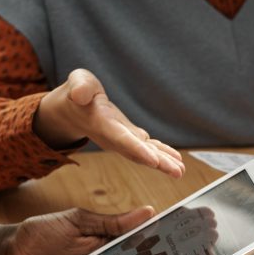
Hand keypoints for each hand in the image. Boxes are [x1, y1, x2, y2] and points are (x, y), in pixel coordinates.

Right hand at [34, 68, 184, 178]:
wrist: (73, 109)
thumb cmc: (77, 92)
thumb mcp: (77, 82)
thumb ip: (79, 87)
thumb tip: (78, 95)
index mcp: (102, 123)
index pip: (121, 138)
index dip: (137, 149)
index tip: (153, 160)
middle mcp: (114, 137)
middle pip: (137, 152)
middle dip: (157, 163)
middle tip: (177, 172)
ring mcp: (123, 139)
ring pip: (144, 153)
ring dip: (164, 162)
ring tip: (180, 171)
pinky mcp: (130, 136)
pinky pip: (147, 147)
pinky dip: (162, 153)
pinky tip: (177, 159)